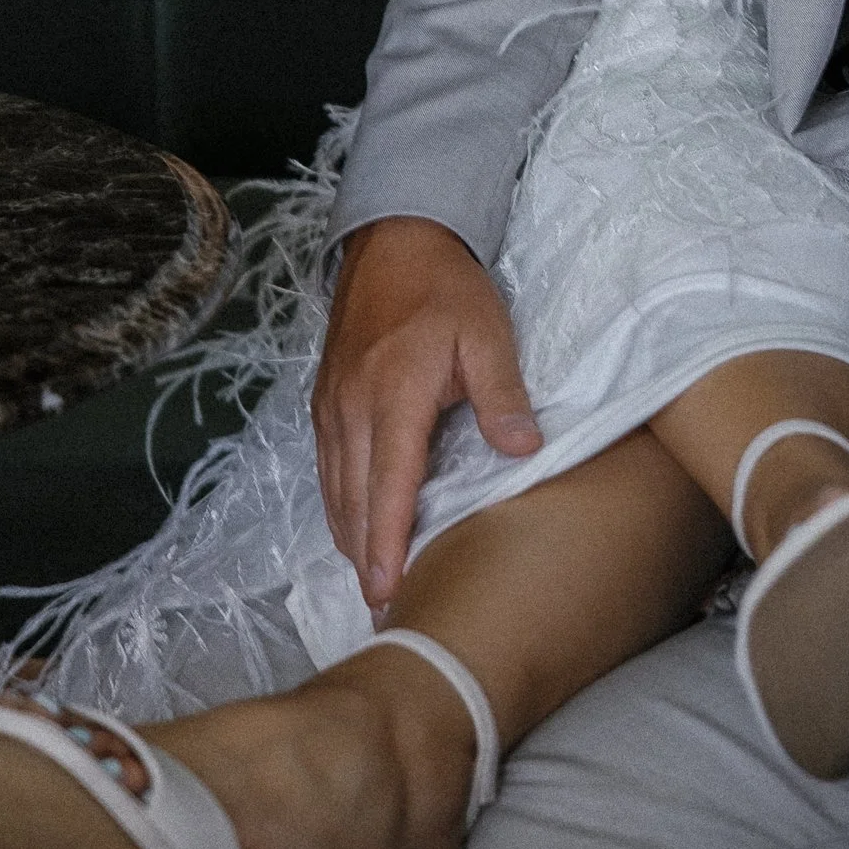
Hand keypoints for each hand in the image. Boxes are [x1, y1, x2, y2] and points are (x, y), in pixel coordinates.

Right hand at [312, 218, 543, 611]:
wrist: (392, 239)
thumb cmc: (444, 287)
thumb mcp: (486, 331)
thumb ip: (501, 393)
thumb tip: (523, 450)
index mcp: (392, 394)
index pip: (387, 485)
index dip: (385, 543)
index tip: (386, 589)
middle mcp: (350, 408)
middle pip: (351, 500)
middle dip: (364, 558)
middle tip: (384, 609)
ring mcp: (331, 406)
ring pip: (334, 489)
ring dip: (349, 537)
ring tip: (371, 582)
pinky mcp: (325, 401)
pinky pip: (327, 467)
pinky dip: (340, 505)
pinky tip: (355, 528)